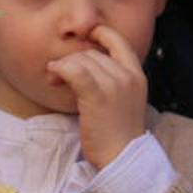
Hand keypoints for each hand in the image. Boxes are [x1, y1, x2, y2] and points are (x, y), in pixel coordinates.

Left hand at [47, 25, 147, 168]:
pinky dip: (60, 70)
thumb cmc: (117, 135)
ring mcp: (113, 84)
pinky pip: (73, 70)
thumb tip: (83, 67)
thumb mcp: (123, 101)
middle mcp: (127, 76)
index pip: (120, 42)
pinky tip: (55, 77)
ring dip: (63, 67)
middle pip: (92, 53)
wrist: (122, 158)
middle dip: (72, 60)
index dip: (102, 34)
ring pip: (80, 60)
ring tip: (55, 80)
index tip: (88, 35)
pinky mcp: (97, 95)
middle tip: (58, 75)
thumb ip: (111, 82)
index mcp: (137, 76)